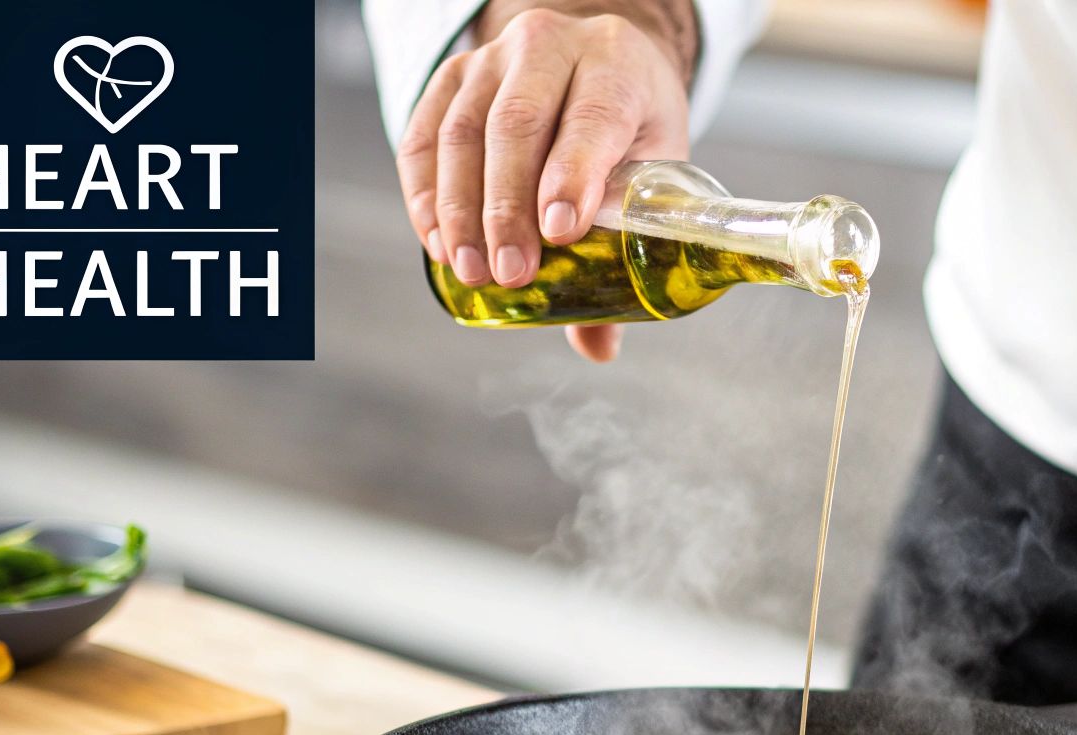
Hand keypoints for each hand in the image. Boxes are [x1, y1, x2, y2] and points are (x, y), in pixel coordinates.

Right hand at [398, 1, 695, 361]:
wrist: (598, 60)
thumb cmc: (631, 123)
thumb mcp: (653, 169)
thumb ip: (627, 248)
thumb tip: (597, 346)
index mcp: (616, 64)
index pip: (592, 117)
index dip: (573, 175)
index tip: (560, 235)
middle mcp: (551, 46)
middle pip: (517, 124)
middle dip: (507, 208)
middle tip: (510, 274)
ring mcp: (494, 57)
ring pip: (463, 129)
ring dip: (461, 209)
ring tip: (469, 270)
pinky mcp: (452, 75)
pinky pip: (423, 134)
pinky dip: (424, 192)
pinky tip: (437, 241)